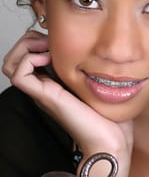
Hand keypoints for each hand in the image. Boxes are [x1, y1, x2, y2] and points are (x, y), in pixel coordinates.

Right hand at [2, 30, 133, 156]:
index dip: (35, 40)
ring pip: (10, 65)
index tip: (54, 38)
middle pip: (13, 59)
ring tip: (46, 48)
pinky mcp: (45, 96)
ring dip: (25, 48)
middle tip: (47, 41)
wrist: (110, 139)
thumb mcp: (97, 80)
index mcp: (53, 82)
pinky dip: (28, 60)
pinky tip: (48, 58)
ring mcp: (42, 92)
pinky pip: (18, 75)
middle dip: (27, 40)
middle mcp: (43, 86)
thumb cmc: (106, 114)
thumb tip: (87, 47)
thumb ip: (88, 67)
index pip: (26, 56)